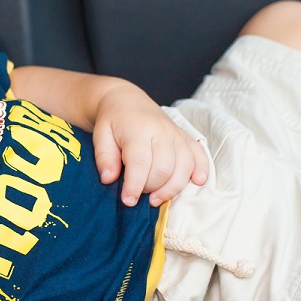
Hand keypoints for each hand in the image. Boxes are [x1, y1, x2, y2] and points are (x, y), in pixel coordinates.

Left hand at [93, 83, 207, 206]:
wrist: (127, 100)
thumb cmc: (112, 121)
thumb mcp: (100, 135)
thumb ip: (104, 157)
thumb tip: (109, 179)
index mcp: (138, 130)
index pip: (140, 162)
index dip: (135, 186)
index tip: (127, 201)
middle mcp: (162, 131)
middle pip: (164, 168)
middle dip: (151, 188)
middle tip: (138, 194)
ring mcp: (177, 134)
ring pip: (184, 166)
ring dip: (171, 188)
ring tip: (155, 198)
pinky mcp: (186, 138)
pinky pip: (200, 155)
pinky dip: (201, 170)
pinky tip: (197, 182)